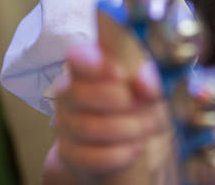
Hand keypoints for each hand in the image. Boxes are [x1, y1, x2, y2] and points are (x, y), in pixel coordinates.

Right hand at [51, 42, 166, 178]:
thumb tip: (145, 82)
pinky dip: (117, 154)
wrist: (119, 143)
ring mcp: (66, 125)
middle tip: (146, 104)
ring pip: (86, 127)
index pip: (77, 57)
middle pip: (79, 94)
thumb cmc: (133, 104)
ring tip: (149, 126)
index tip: (119, 73)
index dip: (94, 64)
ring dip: (125, 128)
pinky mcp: (68, 154)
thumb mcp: (145, 87)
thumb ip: (147, 78)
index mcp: (87, 68)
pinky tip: (136, 148)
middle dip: (118, 100)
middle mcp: (69, 94)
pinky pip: (86, 157)